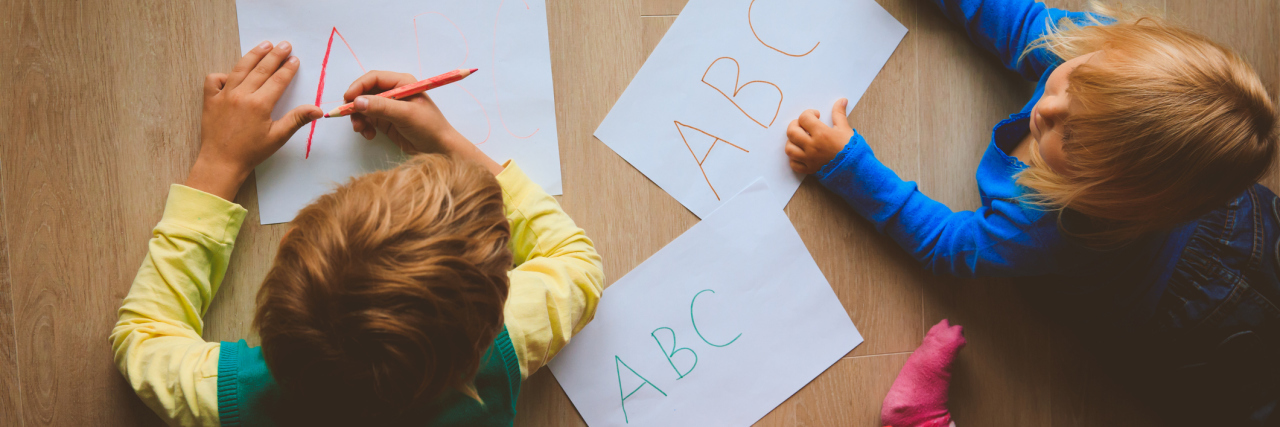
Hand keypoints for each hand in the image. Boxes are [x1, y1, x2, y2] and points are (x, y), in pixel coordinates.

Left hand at [187, 40, 322, 200]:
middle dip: (275, 55)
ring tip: (264, 45)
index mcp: (259, 104)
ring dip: (253, 55)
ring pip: (240, 68)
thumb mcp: (278, 137)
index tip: (294, 59)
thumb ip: (297, 119)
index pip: (277, 80)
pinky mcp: (210, 99)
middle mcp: (241, 95)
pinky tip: (232, 73)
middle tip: (285, 44)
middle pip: (261, 69)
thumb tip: (318, 110)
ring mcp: (224, 95)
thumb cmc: (251, 152)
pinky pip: (214, 79)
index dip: (288, 69)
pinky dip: (223, 74)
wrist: (221, 162)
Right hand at [344, 71, 501, 174]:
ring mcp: (389, 107)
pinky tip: (369, 135)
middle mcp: (393, 92)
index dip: (358, 87)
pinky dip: (364, 126)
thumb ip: (381, 107)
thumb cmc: (429, 127)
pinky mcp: (386, 121)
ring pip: (364, 107)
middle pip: (365, 92)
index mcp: (401, 83)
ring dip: (358, 118)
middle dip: (356, 104)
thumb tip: (357, 102)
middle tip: (350, 118)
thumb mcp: (405, 115)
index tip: (348, 100)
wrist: (439, 149)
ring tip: (361, 130)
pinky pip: (368, 120)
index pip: (373, 78)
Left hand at [785, 98, 853, 173]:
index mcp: (821, 133)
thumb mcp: (845, 128)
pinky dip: (794, 159)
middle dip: (795, 125)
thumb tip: (842, 100)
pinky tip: (801, 153)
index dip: (808, 113)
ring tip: (800, 140)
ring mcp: (809, 159)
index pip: (804, 118)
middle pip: (791, 132)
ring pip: (789, 149)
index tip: (816, 116)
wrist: (856, 169)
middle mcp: (812, 146)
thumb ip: (839, 113)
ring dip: (792, 142)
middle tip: (803, 126)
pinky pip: (793, 164)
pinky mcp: (809, 170)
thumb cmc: (851, 148)